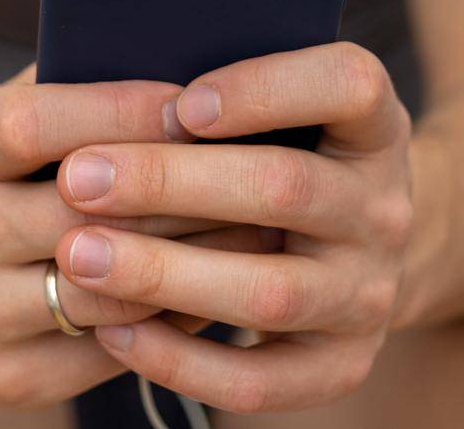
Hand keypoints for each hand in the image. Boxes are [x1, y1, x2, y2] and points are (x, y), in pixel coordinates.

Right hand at [0, 65, 278, 408]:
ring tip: (259, 230)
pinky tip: (215, 286)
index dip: (121, 111)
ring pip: (109, 289)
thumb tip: (181, 60)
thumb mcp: (0, 116)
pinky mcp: (6, 377)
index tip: (193, 102)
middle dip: (183, 191)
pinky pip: (112, 348)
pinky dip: (171, 318)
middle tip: (258, 170)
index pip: (37, 125)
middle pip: (85, 213)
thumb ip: (71, 90)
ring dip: (194, 261)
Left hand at [52, 42, 414, 412]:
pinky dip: (181, 359)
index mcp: (374, 125)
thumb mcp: (284, 110)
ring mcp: (369, 293)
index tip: (182, 103)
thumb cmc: (286, 154)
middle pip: (286, 189)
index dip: (268, 90)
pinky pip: (260, 381)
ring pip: (269, 291)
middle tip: (80, 177)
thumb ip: (217, 95)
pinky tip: (113, 329)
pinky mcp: (341, 365)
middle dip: (172, 182)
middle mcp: (384, 208)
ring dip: (164, 273)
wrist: (358, 248)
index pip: (348, 85)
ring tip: (79, 254)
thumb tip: (107, 81)